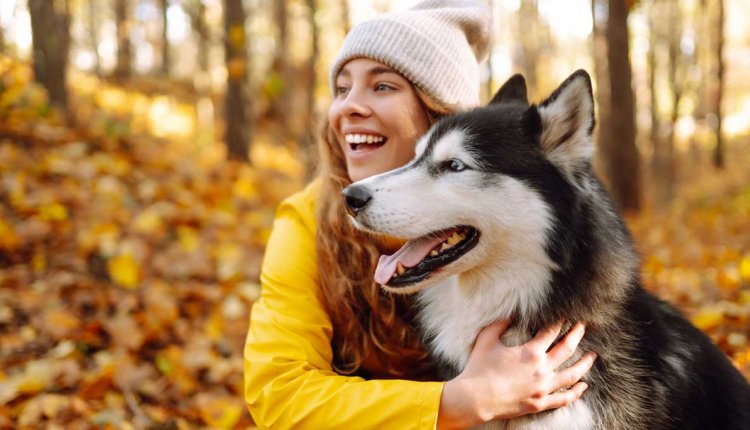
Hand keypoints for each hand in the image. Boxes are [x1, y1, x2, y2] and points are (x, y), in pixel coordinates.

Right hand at [437, 320, 595, 428]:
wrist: (476, 399)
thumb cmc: (479, 368)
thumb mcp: (486, 340)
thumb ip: (499, 324)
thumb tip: (510, 314)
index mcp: (530, 352)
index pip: (552, 332)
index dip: (560, 321)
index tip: (566, 315)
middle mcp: (541, 369)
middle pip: (567, 349)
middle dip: (577, 334)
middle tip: (583, 326)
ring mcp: (543, 388)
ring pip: (572, 374)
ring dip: (584, 364)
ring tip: (592, 356)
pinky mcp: (540, 403)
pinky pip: (564, 398)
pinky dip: (576, 392)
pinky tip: (583, 386)